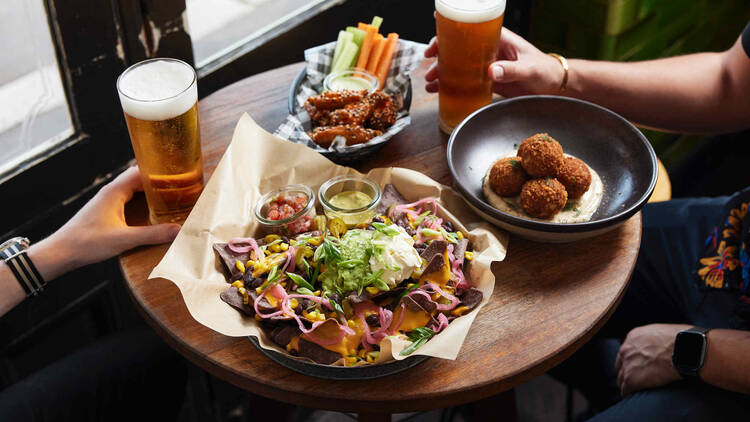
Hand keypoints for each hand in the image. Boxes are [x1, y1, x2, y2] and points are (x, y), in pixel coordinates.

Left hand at [41, 166, 179, 275]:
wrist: (61, 252)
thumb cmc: (87, 242)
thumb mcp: (124, 239)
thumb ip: (153, 234)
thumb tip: (179, 230)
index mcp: (115, 191)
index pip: (141, 171)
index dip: (160, 171)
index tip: (179, 174)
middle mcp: (111, 192)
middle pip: (139, 178)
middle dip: (158, 181)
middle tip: (181, 186)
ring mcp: (107, 201)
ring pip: (133, 189)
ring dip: (150, 191)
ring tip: (171, 197)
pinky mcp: (106, 211)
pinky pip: (128, 199)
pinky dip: (142, 201)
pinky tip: (151, 212)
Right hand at [424, 29, 564, 96]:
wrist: (554, 89)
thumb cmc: (546, 72)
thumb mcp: (529, 69)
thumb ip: (511, 70)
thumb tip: (490, 71)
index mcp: (500, 39)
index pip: (473, 28)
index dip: (454, 25)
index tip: (437, 21)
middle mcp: (490, 51)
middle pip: (460, 47)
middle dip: (441, 52)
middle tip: (429, 59)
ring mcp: (487, 66)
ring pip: (460, 65)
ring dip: (443, 71)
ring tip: (431, 81)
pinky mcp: (488, 81)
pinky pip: (466, 82)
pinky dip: (452, 86)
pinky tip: (440, 90)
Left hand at [615, 324, 687, 395]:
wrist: (686, 350)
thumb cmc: (683, 342)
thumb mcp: (664, 333)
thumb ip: (655, 340)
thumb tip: (662, 346)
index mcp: (634, 337)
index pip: (627, 352)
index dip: (632, 361)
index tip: (637, 367)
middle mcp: (626, 349)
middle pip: (621, 365)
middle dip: (627, 372)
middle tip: (635, 380)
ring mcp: (627, 364)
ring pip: (621, 379)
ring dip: (628, 385)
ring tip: (635, 391)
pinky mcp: (631, 378)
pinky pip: (626, 390)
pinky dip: (630, 393)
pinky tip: (635, 396)